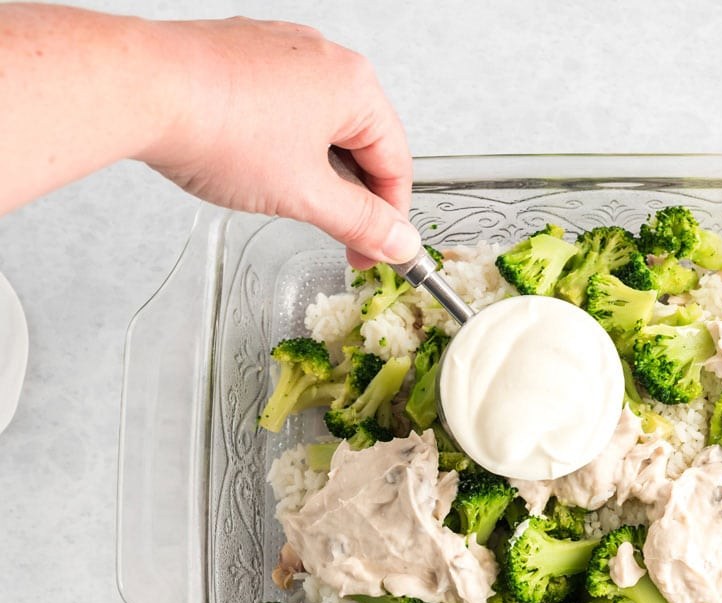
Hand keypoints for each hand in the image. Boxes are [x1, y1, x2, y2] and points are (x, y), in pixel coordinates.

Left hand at [139, 17, 418, 267]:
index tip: (377, 251)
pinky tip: (251, 162)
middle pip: (360, 141)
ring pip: (317, 123)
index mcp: (354, 84)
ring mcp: (279, 49)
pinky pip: (278, 104)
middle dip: (349, 194)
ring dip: (312, 168)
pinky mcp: (240, 53)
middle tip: (334, 234)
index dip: (390, 218)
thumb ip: (361, 223)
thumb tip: (397, 241)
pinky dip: (276, 141)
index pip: (396, 162)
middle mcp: (322, 57)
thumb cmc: (219, 126)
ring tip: (282, 196)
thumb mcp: (305, 195)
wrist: (139, 89)